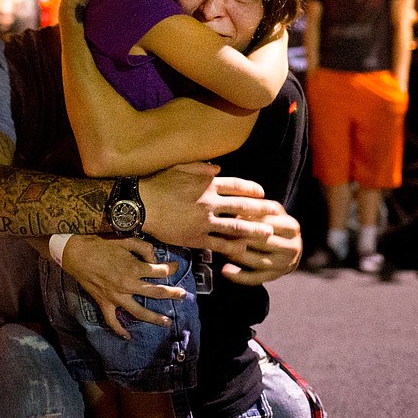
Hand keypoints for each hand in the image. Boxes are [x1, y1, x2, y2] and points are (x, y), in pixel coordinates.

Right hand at [60, 235, 185, 337]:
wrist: (76, 253)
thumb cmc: (101, 244)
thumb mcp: (124, 239)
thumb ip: (143, 248)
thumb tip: (155, 258)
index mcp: (134, 268)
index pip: (159, 271)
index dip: (170, 268)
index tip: (175, 266)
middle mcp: (128, 285)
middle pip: (156, 292)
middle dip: (172, 294)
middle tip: (184, 295)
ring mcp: (116, 297)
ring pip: (139, 312)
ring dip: (154, 318)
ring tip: (167, 322)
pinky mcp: (104, 303)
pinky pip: (112, 320)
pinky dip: (119, 330)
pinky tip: (127, 336)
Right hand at [141, 161, 274, 253]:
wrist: (140, 205)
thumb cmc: (158, 183)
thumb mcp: (180, 167)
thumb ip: (201, 167)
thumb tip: (218, 169)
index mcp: (208, 184)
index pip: (237, 186)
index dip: (252, 189)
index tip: (262, 193)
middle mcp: (210, 202)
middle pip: (242, 207)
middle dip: (262, 211)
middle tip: (277, 213)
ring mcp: (204, 222)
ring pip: (235, 227)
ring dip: (254, 231)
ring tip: (268, 235)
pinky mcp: (196, 238)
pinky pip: (219, 244)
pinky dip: (232, 247)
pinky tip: (243, 250)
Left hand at [220, 205, 302, 285]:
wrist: (288, 246)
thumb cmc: (273, 224)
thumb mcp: (270, 212)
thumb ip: (257, 208)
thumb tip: (234, 208)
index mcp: (291, 226)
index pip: (266, 222)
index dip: (245, 219)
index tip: (226, 216)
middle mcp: (292, 246)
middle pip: (262, 242)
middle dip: (240, 237)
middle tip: (219, 233)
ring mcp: (284, 264)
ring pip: (258, 261)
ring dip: (237, 255)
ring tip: (220, 249)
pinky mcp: (275, 277)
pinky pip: (255, 278)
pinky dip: (239, 276)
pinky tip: (224, 271)